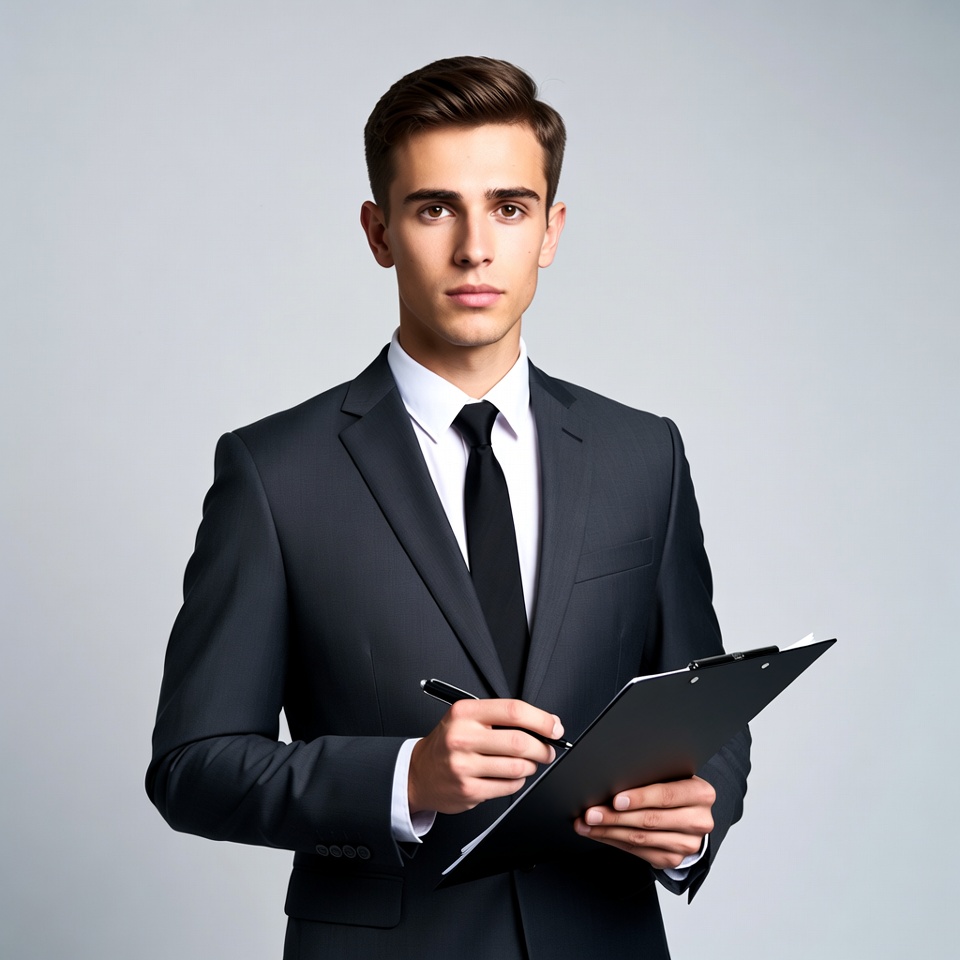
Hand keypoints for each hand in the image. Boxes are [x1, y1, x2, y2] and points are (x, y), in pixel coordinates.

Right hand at [409, 699, 563, 814]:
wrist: (419, 773)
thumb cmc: (449, 742)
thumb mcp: (466, 718)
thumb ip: (501, 717)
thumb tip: (546, 724)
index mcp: (464, 713)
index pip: (513, 711)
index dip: (541, 720)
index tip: (554, 727)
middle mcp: (462, 738)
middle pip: (519, 742)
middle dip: (542, 748)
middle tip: (547, 750)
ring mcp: (464, 766)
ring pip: (518, 767)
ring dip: (531, 766)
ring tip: (527, 763)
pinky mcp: (469, 790)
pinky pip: (509, 786)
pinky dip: (518, 781)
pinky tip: (511, 776)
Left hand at [574, 776, 714, 869]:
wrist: (690, 814)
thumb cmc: (674, 789)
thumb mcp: (670, 776)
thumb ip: (651, 777)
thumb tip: (613, 779)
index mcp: (700, 794)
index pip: (666, 795)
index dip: (639, 798)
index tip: (615, 800)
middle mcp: (698, 821)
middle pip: (650, 820)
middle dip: (615, 816)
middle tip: (591, 813)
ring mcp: (687, 844)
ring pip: (641, 838)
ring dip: (608, 831)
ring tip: (587, 824)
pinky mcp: (674, 859)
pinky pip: (638, 852)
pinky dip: (614, 841)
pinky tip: (599, 833)